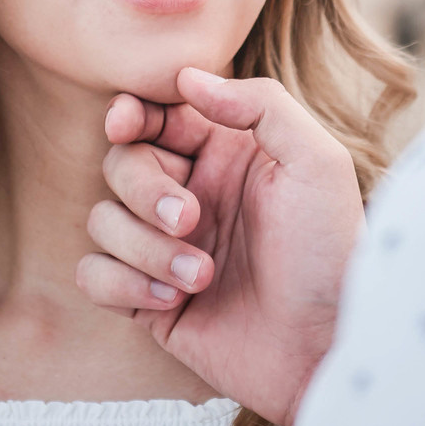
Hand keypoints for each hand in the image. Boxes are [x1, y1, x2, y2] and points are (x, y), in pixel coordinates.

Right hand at [75, 66, 362, 425]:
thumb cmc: (330, 252)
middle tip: (190, 219)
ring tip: (201, 276)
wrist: (326, 347)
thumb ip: (261, 104)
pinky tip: (171, 302)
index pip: (156, 115)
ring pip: (103, 220)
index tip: (125, 124)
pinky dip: (122, 283)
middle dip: (144, 190)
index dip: (130, 114)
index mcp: (226, 152)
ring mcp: (166, 248)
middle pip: (120, 164)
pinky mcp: (149, 300)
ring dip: (144, 247)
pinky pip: (94, 275)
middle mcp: (191, 193)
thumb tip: (188, 78)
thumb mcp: (317, 162)